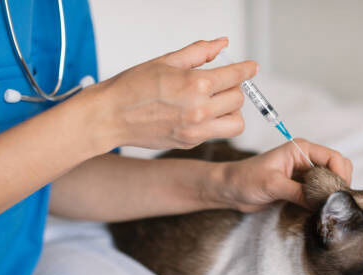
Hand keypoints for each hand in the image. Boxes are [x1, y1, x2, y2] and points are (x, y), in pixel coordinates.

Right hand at [97, 37, 256, 149]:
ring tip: (217, 102)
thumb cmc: (132, 87)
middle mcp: (200, 110)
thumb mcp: (166, 61)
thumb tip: (222, 44)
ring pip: (236, 122)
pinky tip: (198, 113)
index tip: (252, 67)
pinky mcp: (191, 142)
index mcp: (196, 85)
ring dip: (232, 110)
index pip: (236, 76)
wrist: (110, 116)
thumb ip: (199, 52)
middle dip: (234, 87)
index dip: (247, 69)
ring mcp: (197, 130)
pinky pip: (216, 133)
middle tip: (221, 82)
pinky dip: (215, 122)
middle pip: (239, 98)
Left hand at [213, 139, 352, 211]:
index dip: (341, 175)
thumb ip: (298, 192)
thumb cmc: (245, 179)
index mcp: (301, 150)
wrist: (229, 190)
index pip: (334, 158)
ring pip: (331, 182)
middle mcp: (306, 159)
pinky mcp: (300, 188)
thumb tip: (322, 202)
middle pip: (338, 169)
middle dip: (340, 185)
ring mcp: (304, 174)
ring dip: (332, 194)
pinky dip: (323, 201)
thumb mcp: (272, 185)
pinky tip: (319, 211)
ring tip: (326, 208)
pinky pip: (320, 193)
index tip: (338, 194)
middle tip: (334, 203)